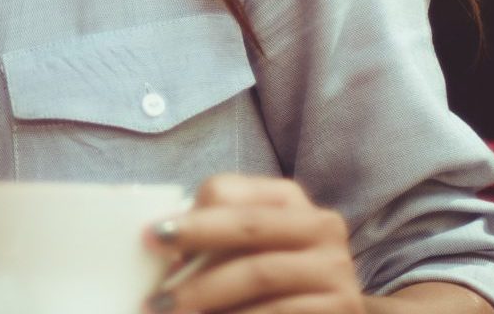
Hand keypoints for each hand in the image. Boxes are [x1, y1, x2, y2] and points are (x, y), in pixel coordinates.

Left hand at [141, 174, 363, 313]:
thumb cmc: (273, 286)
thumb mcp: (245, 253)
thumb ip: (214, 242)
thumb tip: (165, 254)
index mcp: (289, 200)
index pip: (230, 191)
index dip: (191, 213)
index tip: (152, 238)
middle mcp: (321, 226)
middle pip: (248, 225)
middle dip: (196, 245)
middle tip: (155, 275)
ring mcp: (335, 268)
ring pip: (259, 272)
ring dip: (206, 294)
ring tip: (166, 311)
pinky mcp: (342, 307)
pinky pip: (278, 311)